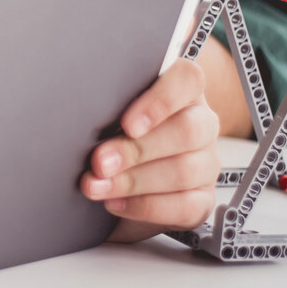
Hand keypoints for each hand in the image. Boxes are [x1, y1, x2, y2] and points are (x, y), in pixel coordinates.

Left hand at [81, 58, 221, 236]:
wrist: (121, 180)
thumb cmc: (114, 132)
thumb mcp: (110, 112)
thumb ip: (107, 107)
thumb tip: (80, 117)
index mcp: (181, 91)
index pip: (187, 80)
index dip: (160, 101)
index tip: (127, 124)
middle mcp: (201, 124)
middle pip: (186, 131)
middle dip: (136, 149)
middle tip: (98, 161)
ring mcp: (206, 163)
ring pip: (184, 171)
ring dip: (133, 181)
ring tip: (96, 186)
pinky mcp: (202, 199)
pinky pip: (185, 206)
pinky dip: (146, 206)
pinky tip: (115, 203)